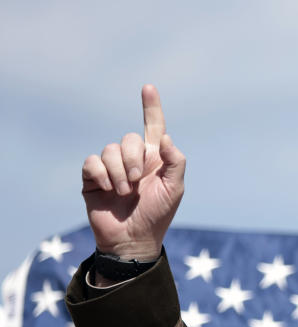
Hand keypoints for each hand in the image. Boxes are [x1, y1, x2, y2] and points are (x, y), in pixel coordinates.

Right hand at [81, 84, 185, 261]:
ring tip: (125, 192)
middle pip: (127, 139)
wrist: (133, 239)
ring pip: (109, 149)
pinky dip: (101, 174)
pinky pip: (92, 161)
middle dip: (133, 159)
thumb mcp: (175, 189)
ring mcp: (112, 168)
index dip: (151, 108)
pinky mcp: (93, 178)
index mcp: (155, 159)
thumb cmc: (157, 215)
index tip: (148, 87)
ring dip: (119, 172)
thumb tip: (166, 137)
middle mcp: (132, 159)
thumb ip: (176, 162)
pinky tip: (108, 189)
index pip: (153, 127)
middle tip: (137, 183)